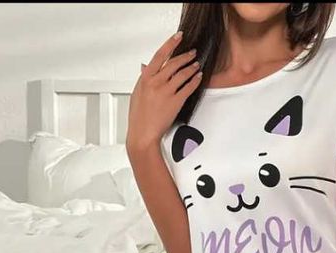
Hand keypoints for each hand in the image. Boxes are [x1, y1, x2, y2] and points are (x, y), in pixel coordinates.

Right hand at [126, 31, 201, 152]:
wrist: (143, 133)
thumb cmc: (139, 116)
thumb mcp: (137, 93)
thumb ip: (143, 78)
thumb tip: (145, 67)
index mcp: (146, 77)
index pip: (160, 55)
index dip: (171, 43)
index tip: (178, 37)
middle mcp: (156, 82)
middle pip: (174, 63)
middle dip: (185, 55)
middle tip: (192, 52)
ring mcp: (167, 91)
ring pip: (183, 74)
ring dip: (191, 67)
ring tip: (196, 64)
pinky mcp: (176, 102)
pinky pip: (188, 88)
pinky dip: (195, 81)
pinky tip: (198, 77)